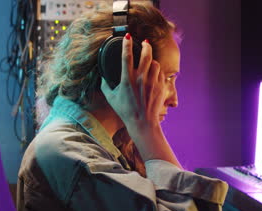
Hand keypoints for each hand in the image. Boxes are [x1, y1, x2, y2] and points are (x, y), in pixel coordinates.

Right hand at [100, 33, 181, 168]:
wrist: (143, 123)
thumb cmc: (125, 111)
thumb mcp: (111, 98)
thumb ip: (104, 85)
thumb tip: (101, 75)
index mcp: (127, 79)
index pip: (126, 56)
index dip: (126, 44)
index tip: (127, 36)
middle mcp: (141, 79)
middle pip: (146, 54)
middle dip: (145, 45)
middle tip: (145, 42)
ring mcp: (152, 82)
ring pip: (155, 63)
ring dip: (151, 61)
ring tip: (149, 63)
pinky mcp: (161, 87)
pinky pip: (160, 73)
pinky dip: (157, 72)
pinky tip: (153, 74)